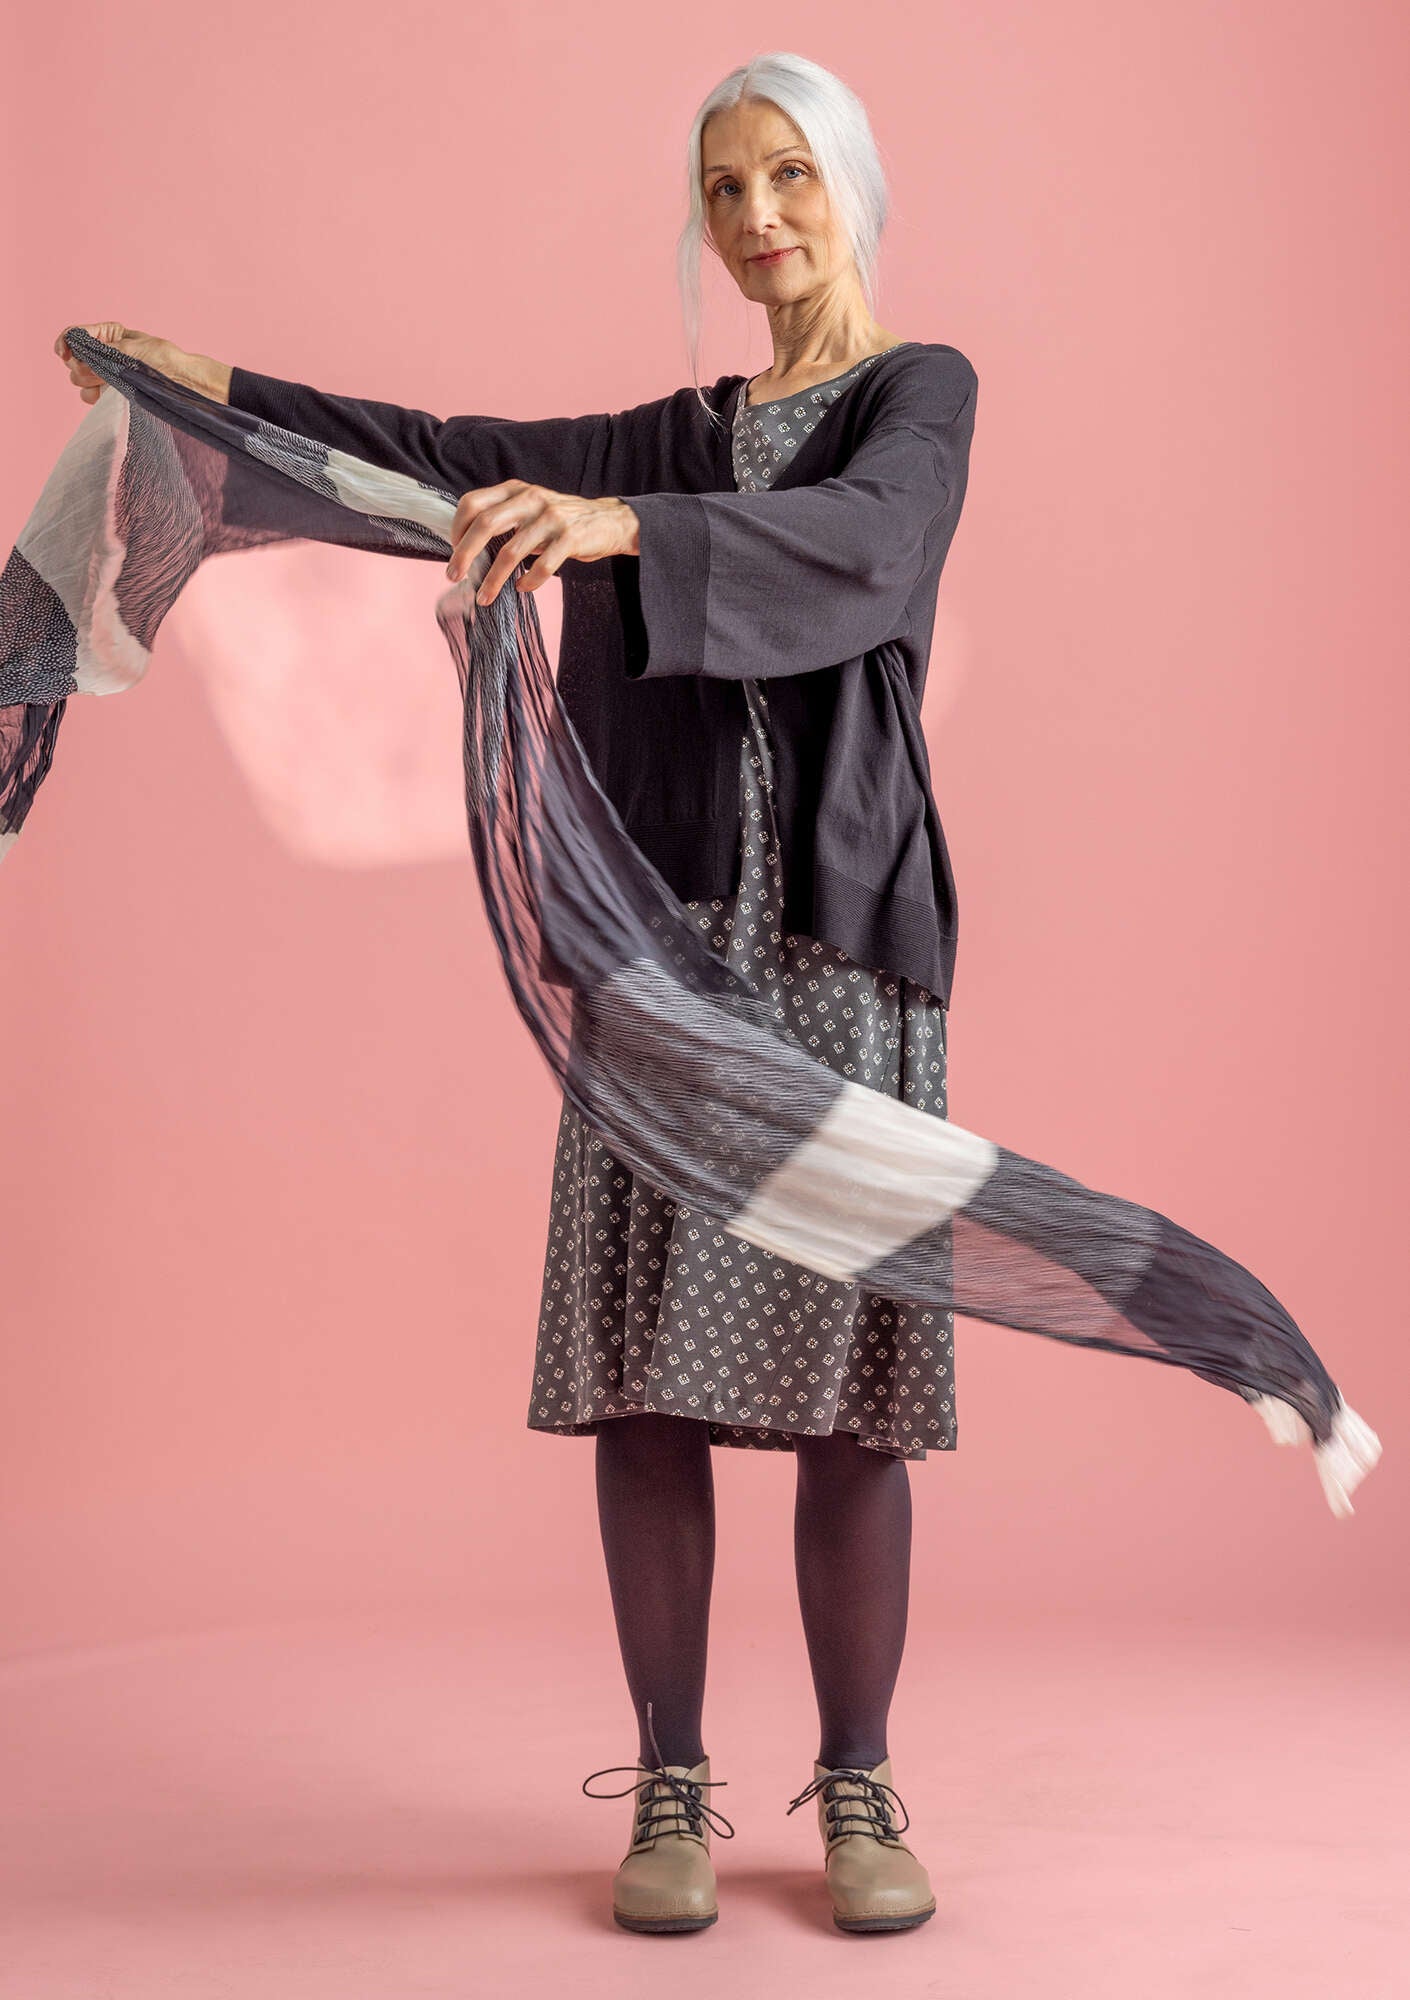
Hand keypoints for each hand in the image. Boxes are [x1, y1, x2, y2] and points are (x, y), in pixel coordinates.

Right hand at [54, 323, 180, 403]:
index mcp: (108, 334)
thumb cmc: (164, 358)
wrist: (182, 381)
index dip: (65, 342)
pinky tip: (108, 395)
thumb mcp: (133, 348)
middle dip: (82, 366)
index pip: (74, 335)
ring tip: (110, 384)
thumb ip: (105, 352)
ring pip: (77, 379)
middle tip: (101, 372)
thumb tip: (83, 359)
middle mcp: (102, 353)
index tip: (64, 353)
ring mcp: (104, 374)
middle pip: (73, 360)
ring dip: (88, 382)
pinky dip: (94, 396)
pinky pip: (88, 396)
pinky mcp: (109, 393)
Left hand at [444, 480, 640, 602]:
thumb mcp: (530, 508)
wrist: (607, 521)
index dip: (457, 528)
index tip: (454, 551)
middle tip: (453, 576)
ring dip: (493, 579)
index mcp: (515, 490)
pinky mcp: (570, 538)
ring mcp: (551, 517)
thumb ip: (504, 517)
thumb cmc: (560, 520)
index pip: (473, 503)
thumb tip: (468, 547)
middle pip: (485, 524)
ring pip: (511, 552)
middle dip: (464, 553)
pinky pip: (543, 566)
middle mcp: (530, 498)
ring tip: (484, 598)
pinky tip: (522, 588)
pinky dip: (528, 581)